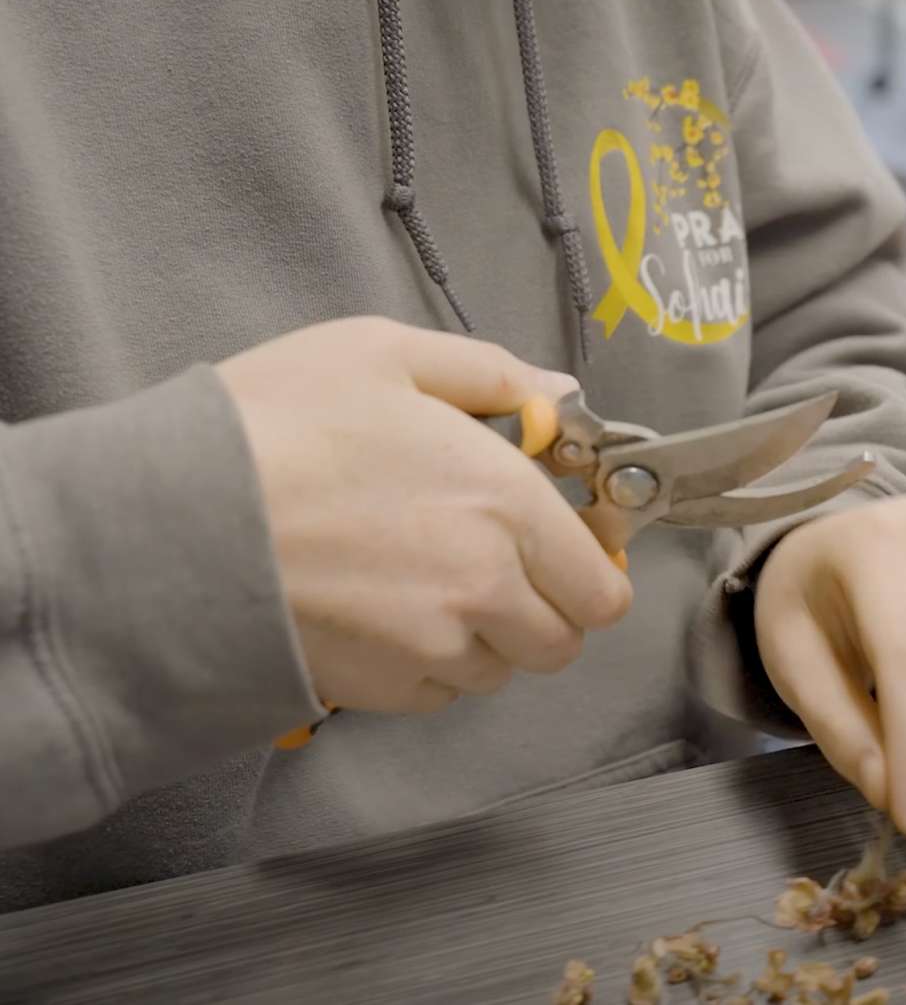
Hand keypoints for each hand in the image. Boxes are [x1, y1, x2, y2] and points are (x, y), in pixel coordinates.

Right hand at [219, 317, 632, 715]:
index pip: (602, 586)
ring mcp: (430, 648)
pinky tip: (376, 610)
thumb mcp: (380, 355)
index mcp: (504, 504)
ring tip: (418, 577)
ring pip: (497, 670)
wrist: (162, 519)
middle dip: (542, 607)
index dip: (592, 567)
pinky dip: (423, 663)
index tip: (567, 544)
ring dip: (481, 636)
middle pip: (560, 640)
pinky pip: (434, 692)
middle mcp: (484, 588)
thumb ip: (490, 376)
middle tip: (495, 561)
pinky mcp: (374, 691)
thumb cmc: (267, 426)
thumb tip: (556, 399)